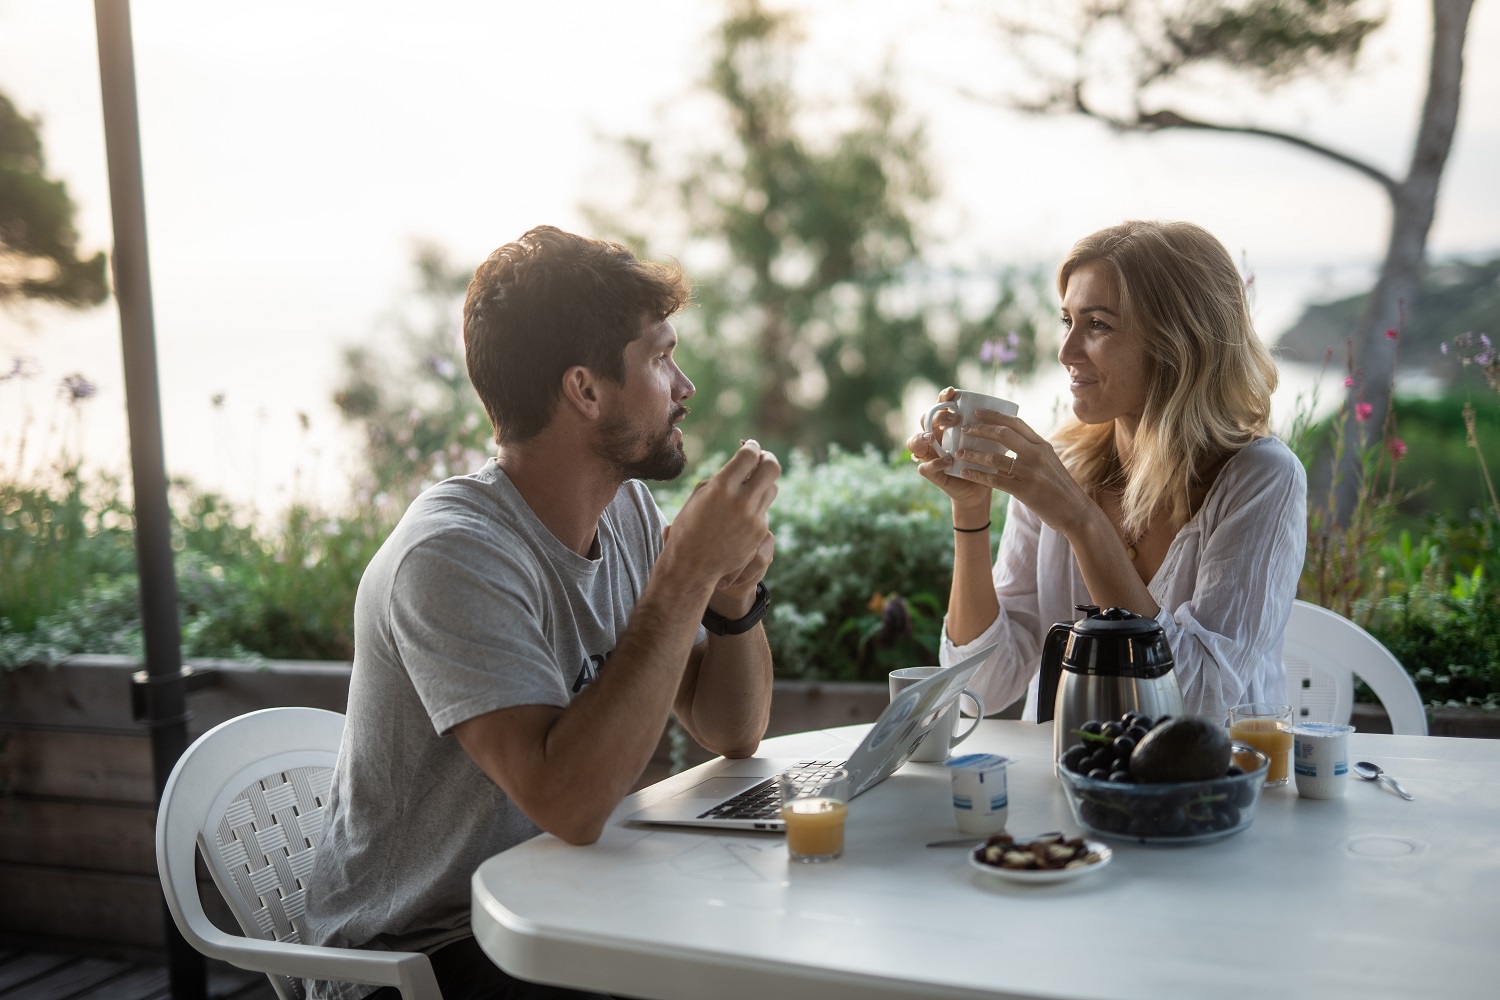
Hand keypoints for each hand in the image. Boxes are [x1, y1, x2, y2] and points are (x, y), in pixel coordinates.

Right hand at [663, 440, 780, 592]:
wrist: (692, 566)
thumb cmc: (689, 527)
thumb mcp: (699, 496)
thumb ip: (723, 477)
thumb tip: (743, 464)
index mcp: (722, 487)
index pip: (750, 455)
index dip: (752, 447)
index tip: (749, 447)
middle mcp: (742, 501)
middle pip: (771, 467)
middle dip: (767, 458)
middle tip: (760, 458)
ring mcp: (754, 518)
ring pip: (772, 488)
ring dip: (763, 482)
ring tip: (750, 485)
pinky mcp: (760, 532)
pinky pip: (765, 510)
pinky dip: (756, 506)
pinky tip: (741, 512)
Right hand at [905, 388, 991, 509]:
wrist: (980, 488)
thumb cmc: (984, 461)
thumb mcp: (988, 442)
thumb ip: (990, 428)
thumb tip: (1005, 410)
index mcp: (947, 426)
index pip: (939, 406)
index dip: (942, 397)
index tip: (952, 392)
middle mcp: (934, 438)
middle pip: (925, 420)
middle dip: (936, 416)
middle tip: (954, 418)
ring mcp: (930, 455)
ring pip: (914, 442)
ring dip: (921, 437)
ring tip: (932, 437)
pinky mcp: (932, 473)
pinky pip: (924, 467)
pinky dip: (934, 463)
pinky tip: (947, 460)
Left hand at [946, 413, 1093, 536]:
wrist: (1076, 511)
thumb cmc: (1059, 487)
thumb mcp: (1049, 462)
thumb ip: (1031, 451)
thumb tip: (1008, 440)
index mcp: (1042, 445)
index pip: (1016, 423)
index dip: (994, 416)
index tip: (977, 412)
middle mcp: (1037, 455)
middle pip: (1004, 434)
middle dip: (980, 429)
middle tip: (963, 429)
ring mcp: (1032, 473)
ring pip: (995, 457)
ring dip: (973, 454)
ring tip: (958, 453)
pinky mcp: (1026, 491)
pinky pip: (995, 480)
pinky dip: (977, 475)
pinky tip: (965, 473)